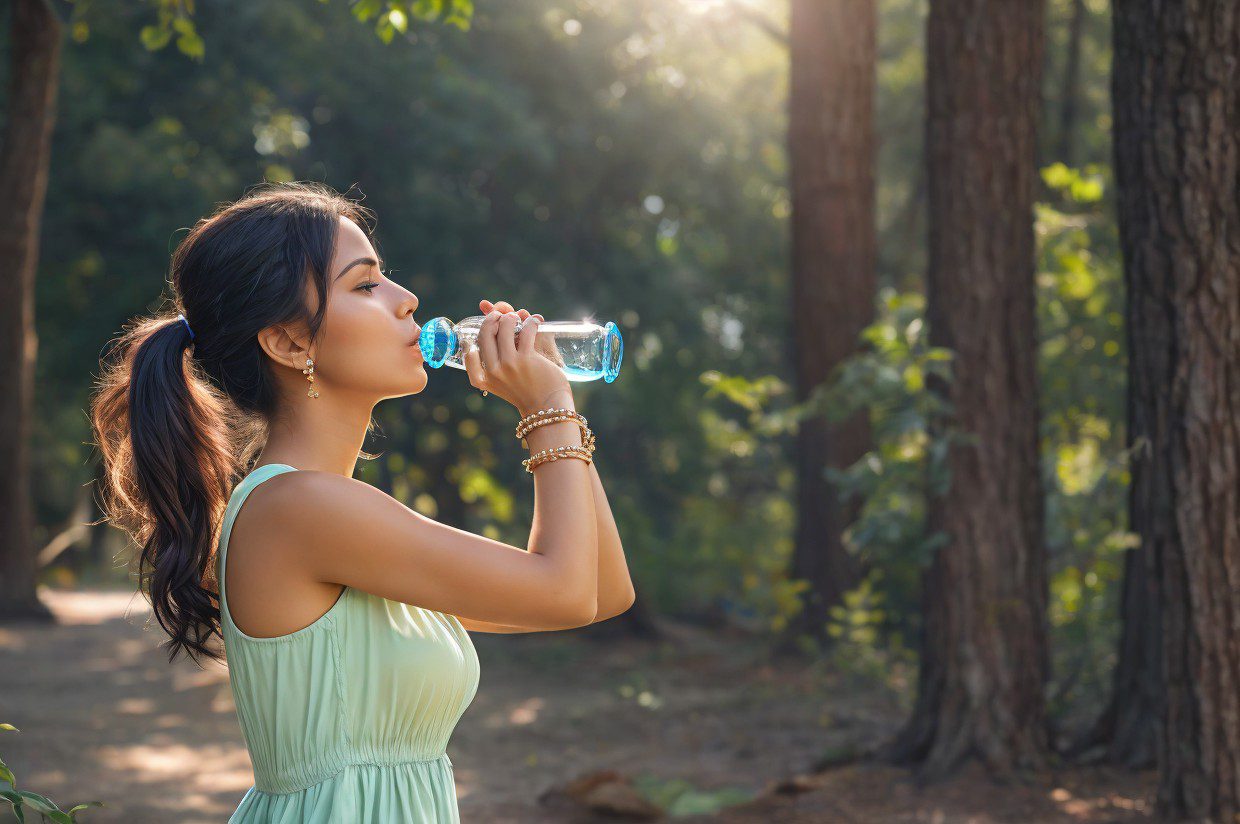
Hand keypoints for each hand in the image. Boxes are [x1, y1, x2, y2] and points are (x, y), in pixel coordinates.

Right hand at [465, 298, 572, 414]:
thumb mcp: (502, 385)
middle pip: (485, 333)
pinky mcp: (527, 358)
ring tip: (517, 317)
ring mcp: (509, 364)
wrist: (546, 408)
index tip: (478, 335)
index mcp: (484, 379)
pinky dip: (531, 321)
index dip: (471, 339)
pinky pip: (526, 330)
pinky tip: (535, 321)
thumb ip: (495, 365)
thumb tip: (495, 333)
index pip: (469, 354)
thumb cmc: (527, 393)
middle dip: (492, 318)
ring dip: (511, 317)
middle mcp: (494, 371)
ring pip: (504, 327)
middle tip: (500, 316)